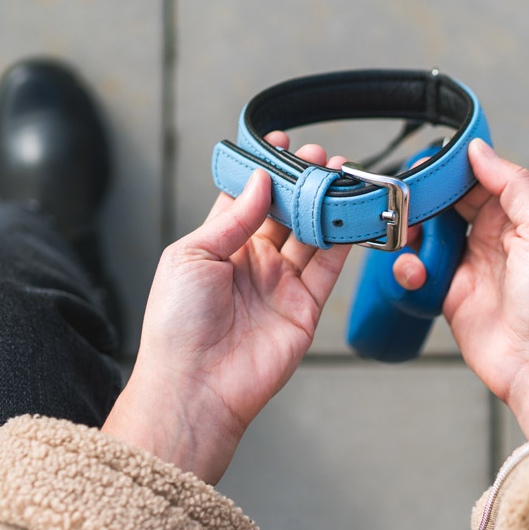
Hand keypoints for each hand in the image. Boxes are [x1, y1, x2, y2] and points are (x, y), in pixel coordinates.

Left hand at [103, 136, 351, 483]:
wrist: (195, 384)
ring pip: (311, 235)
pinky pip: (329, 267)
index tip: (280, 145)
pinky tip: (352, 213)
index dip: (264, 171)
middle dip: (303, 183)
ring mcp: (280, 285)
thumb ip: (232, 217)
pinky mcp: (305, 308)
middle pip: (285, 213)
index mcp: (218, 247)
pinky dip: (344, 240)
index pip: (246, 198)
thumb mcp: (192, 255)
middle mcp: (251, 263)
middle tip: (320, 156)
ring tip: (342, 174)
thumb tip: (261, 181)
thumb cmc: (177, 325)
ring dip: (326, 205)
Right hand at [394, 139, 528, 437]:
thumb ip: (513, 185)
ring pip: (428, 234)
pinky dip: (409, 267)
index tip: (428, 162)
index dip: (453, 169)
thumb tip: (481, 151)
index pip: (480, 180)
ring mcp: (469, 266)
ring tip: (409, 236)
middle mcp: (493, 239)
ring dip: (413, 232)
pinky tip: (417, 272)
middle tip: (406, 196)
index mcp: (520, 217)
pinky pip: (419, 270)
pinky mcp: (449, 294)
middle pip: (448, 204)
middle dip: (425, 198)